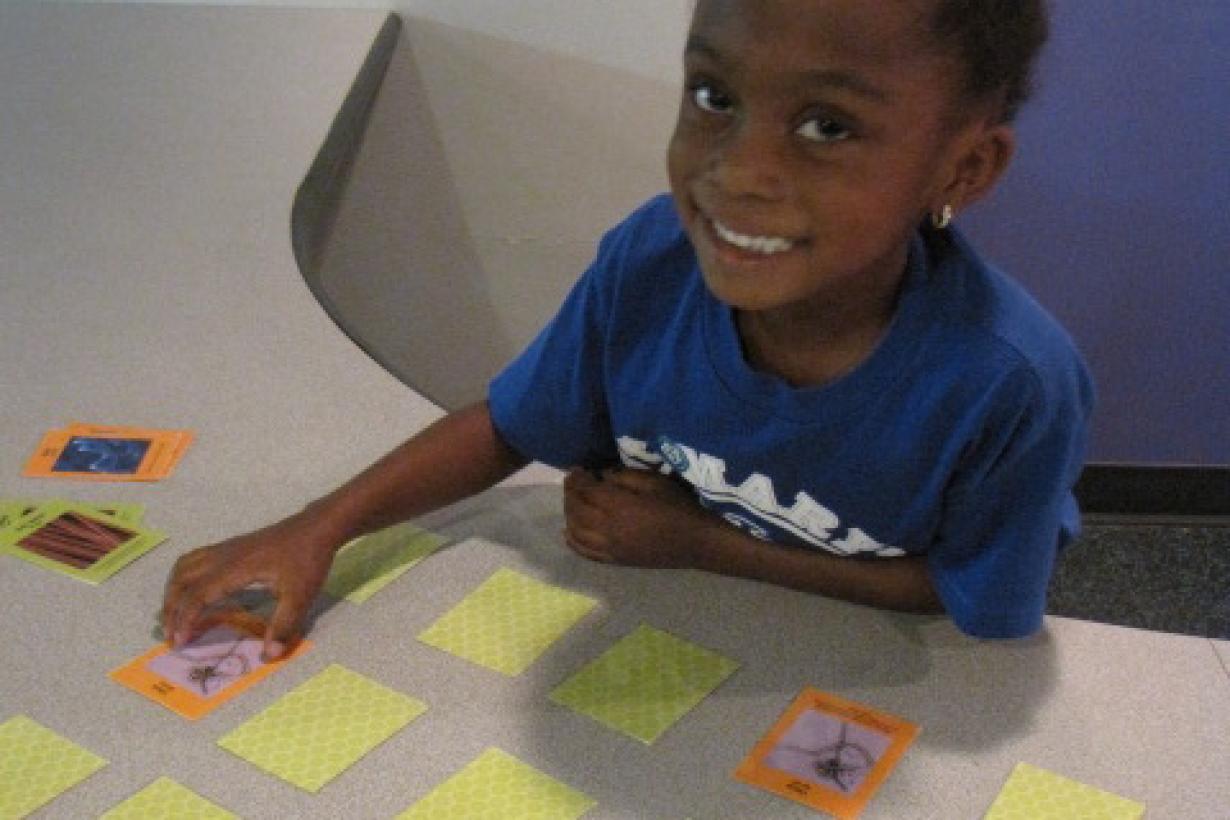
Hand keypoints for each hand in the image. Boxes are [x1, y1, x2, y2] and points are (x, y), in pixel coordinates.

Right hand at [160, 510, 337, 659]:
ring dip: (173, 592)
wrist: (316, 527)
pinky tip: (190, 590)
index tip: (178, 642)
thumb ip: (283, 626)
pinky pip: (194, 559)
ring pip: (183, 568)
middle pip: (182, 581)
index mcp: (235, 569)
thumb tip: (268, 655)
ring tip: (174, 616)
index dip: (185, 619)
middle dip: (171, 610)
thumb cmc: (308, 559)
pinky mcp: (230, 546)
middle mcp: (223, 556)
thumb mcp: (301, 596)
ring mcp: (225, 548)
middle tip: (171, 636)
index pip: (197, 595)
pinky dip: (182, 577)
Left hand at [562, 467, 712, 567]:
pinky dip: (572, 540)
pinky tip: (570, 531)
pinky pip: (585, 551)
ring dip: (569, 514)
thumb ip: (624, 477)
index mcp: (618, 507)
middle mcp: (608, 529)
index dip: (577, 479)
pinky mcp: (615, 560)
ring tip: (574, 502)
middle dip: (570, 493)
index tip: (578, 469)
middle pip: (576, 510)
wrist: (697, 543)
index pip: (585, 491)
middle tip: (574, 481)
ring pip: (575, 531)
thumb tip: (603, 477)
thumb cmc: (679, 507)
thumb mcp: (654, 482)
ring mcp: (610, 548)